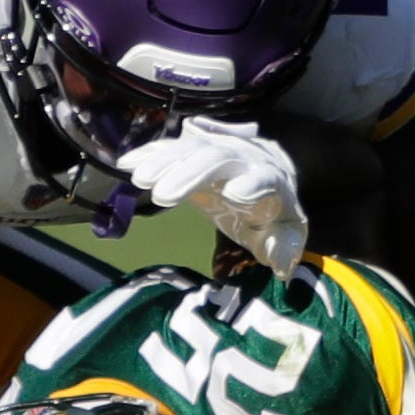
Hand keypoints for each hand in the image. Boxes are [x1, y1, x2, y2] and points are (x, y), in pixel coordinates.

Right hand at [119, 116, 309, 277]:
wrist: (269, 167)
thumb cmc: (275, 210)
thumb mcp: (287, 232)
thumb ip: (284, 248)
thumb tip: (282, 266)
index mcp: (271, 180)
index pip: (265, 180)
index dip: (253, 185)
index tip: (235, 193)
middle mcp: (244, 158)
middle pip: (218, 159)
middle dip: (191, 173)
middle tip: (163, 195)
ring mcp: (218, 149)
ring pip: (191, 148)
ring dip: (164, 161)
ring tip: (140, 179)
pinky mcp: (196, 149)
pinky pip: (172, 147)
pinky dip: (150, 153)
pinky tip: (127, 164)